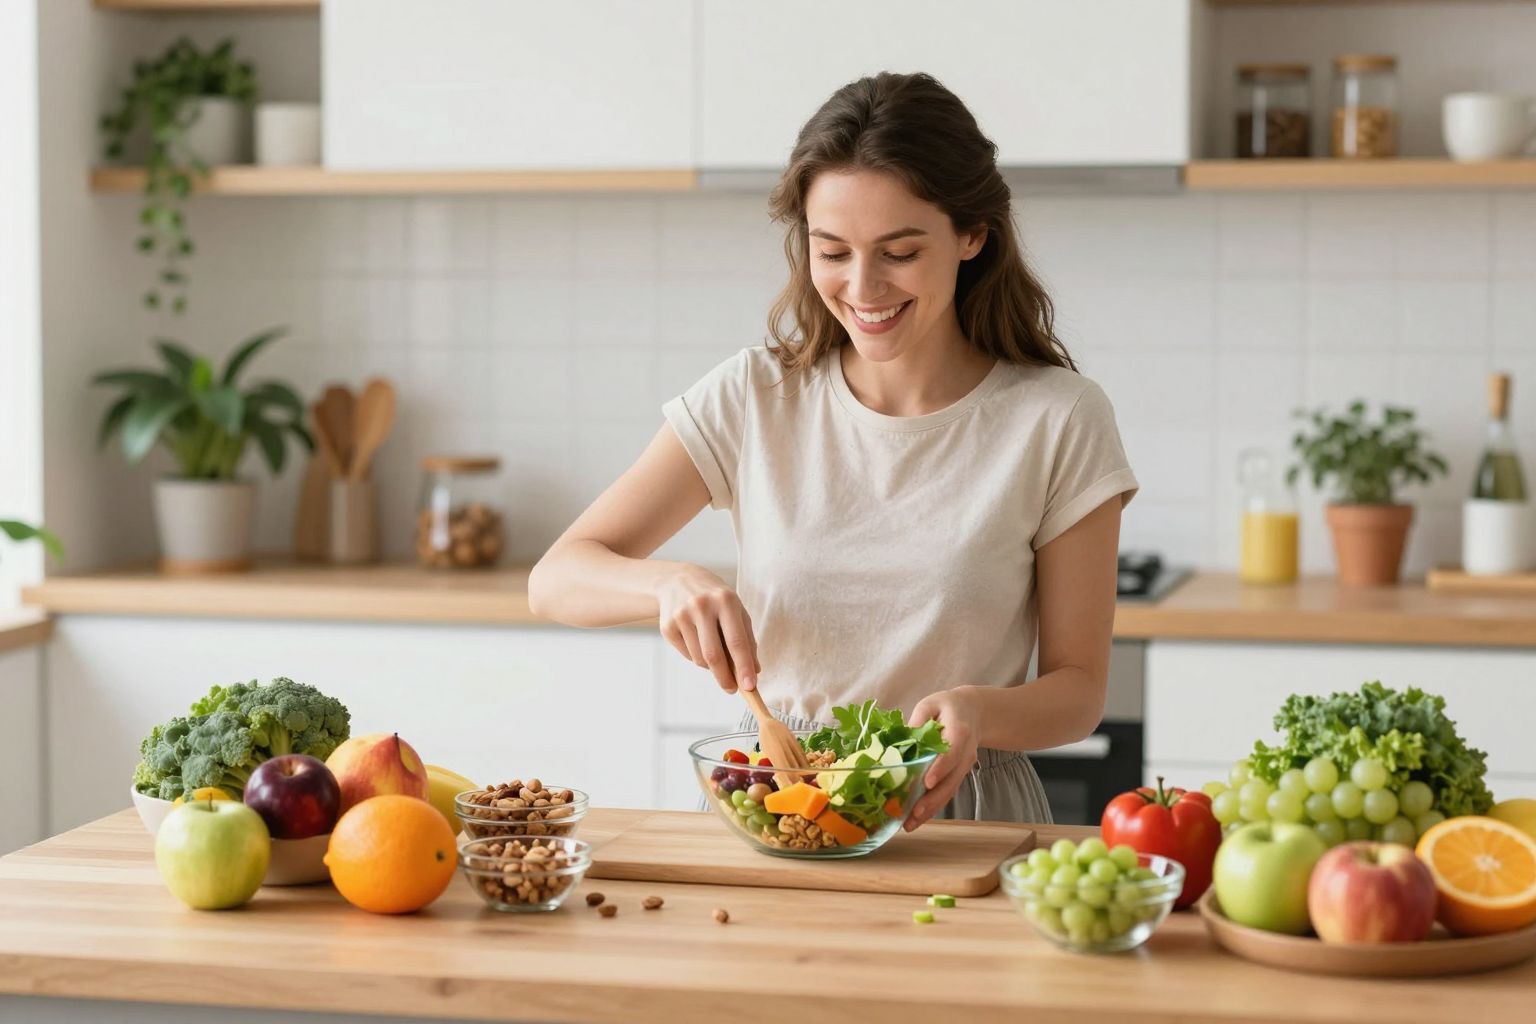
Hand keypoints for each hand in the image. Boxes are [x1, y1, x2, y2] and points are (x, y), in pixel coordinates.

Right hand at [654, 564, 759, 693]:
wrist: (679, 580)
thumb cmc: (715, 599)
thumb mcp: (736, 610)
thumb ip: (747, 639)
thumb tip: (754, 671)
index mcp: (725, 600)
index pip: (736, 641)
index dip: (744, 667)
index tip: (750, 687)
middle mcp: (702, 606)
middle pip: (714, 655)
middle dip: (725, 678)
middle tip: (732, 689)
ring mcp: (681, 615)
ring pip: (699, 658)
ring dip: (711, 667)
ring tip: (716, 655)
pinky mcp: (667, 626)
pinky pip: (687, 655)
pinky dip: (697, 657)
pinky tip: (698, 642)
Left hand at [903, 686, 982, 831]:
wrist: (974, 712)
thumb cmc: (947, 706)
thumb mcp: (930, 705)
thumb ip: (918, 721)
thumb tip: (901, 743)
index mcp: (960, 731)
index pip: (951, 753)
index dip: (940, 768)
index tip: (927, 782)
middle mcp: (966, 753)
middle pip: (951, 780)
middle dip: (933, 799)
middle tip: (913, 814)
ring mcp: (964, 766)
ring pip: (949, 791)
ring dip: (931, 809)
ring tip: (910, 824)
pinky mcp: (958, 774)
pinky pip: (947, 792)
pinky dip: (933, 807)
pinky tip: (917, 819)